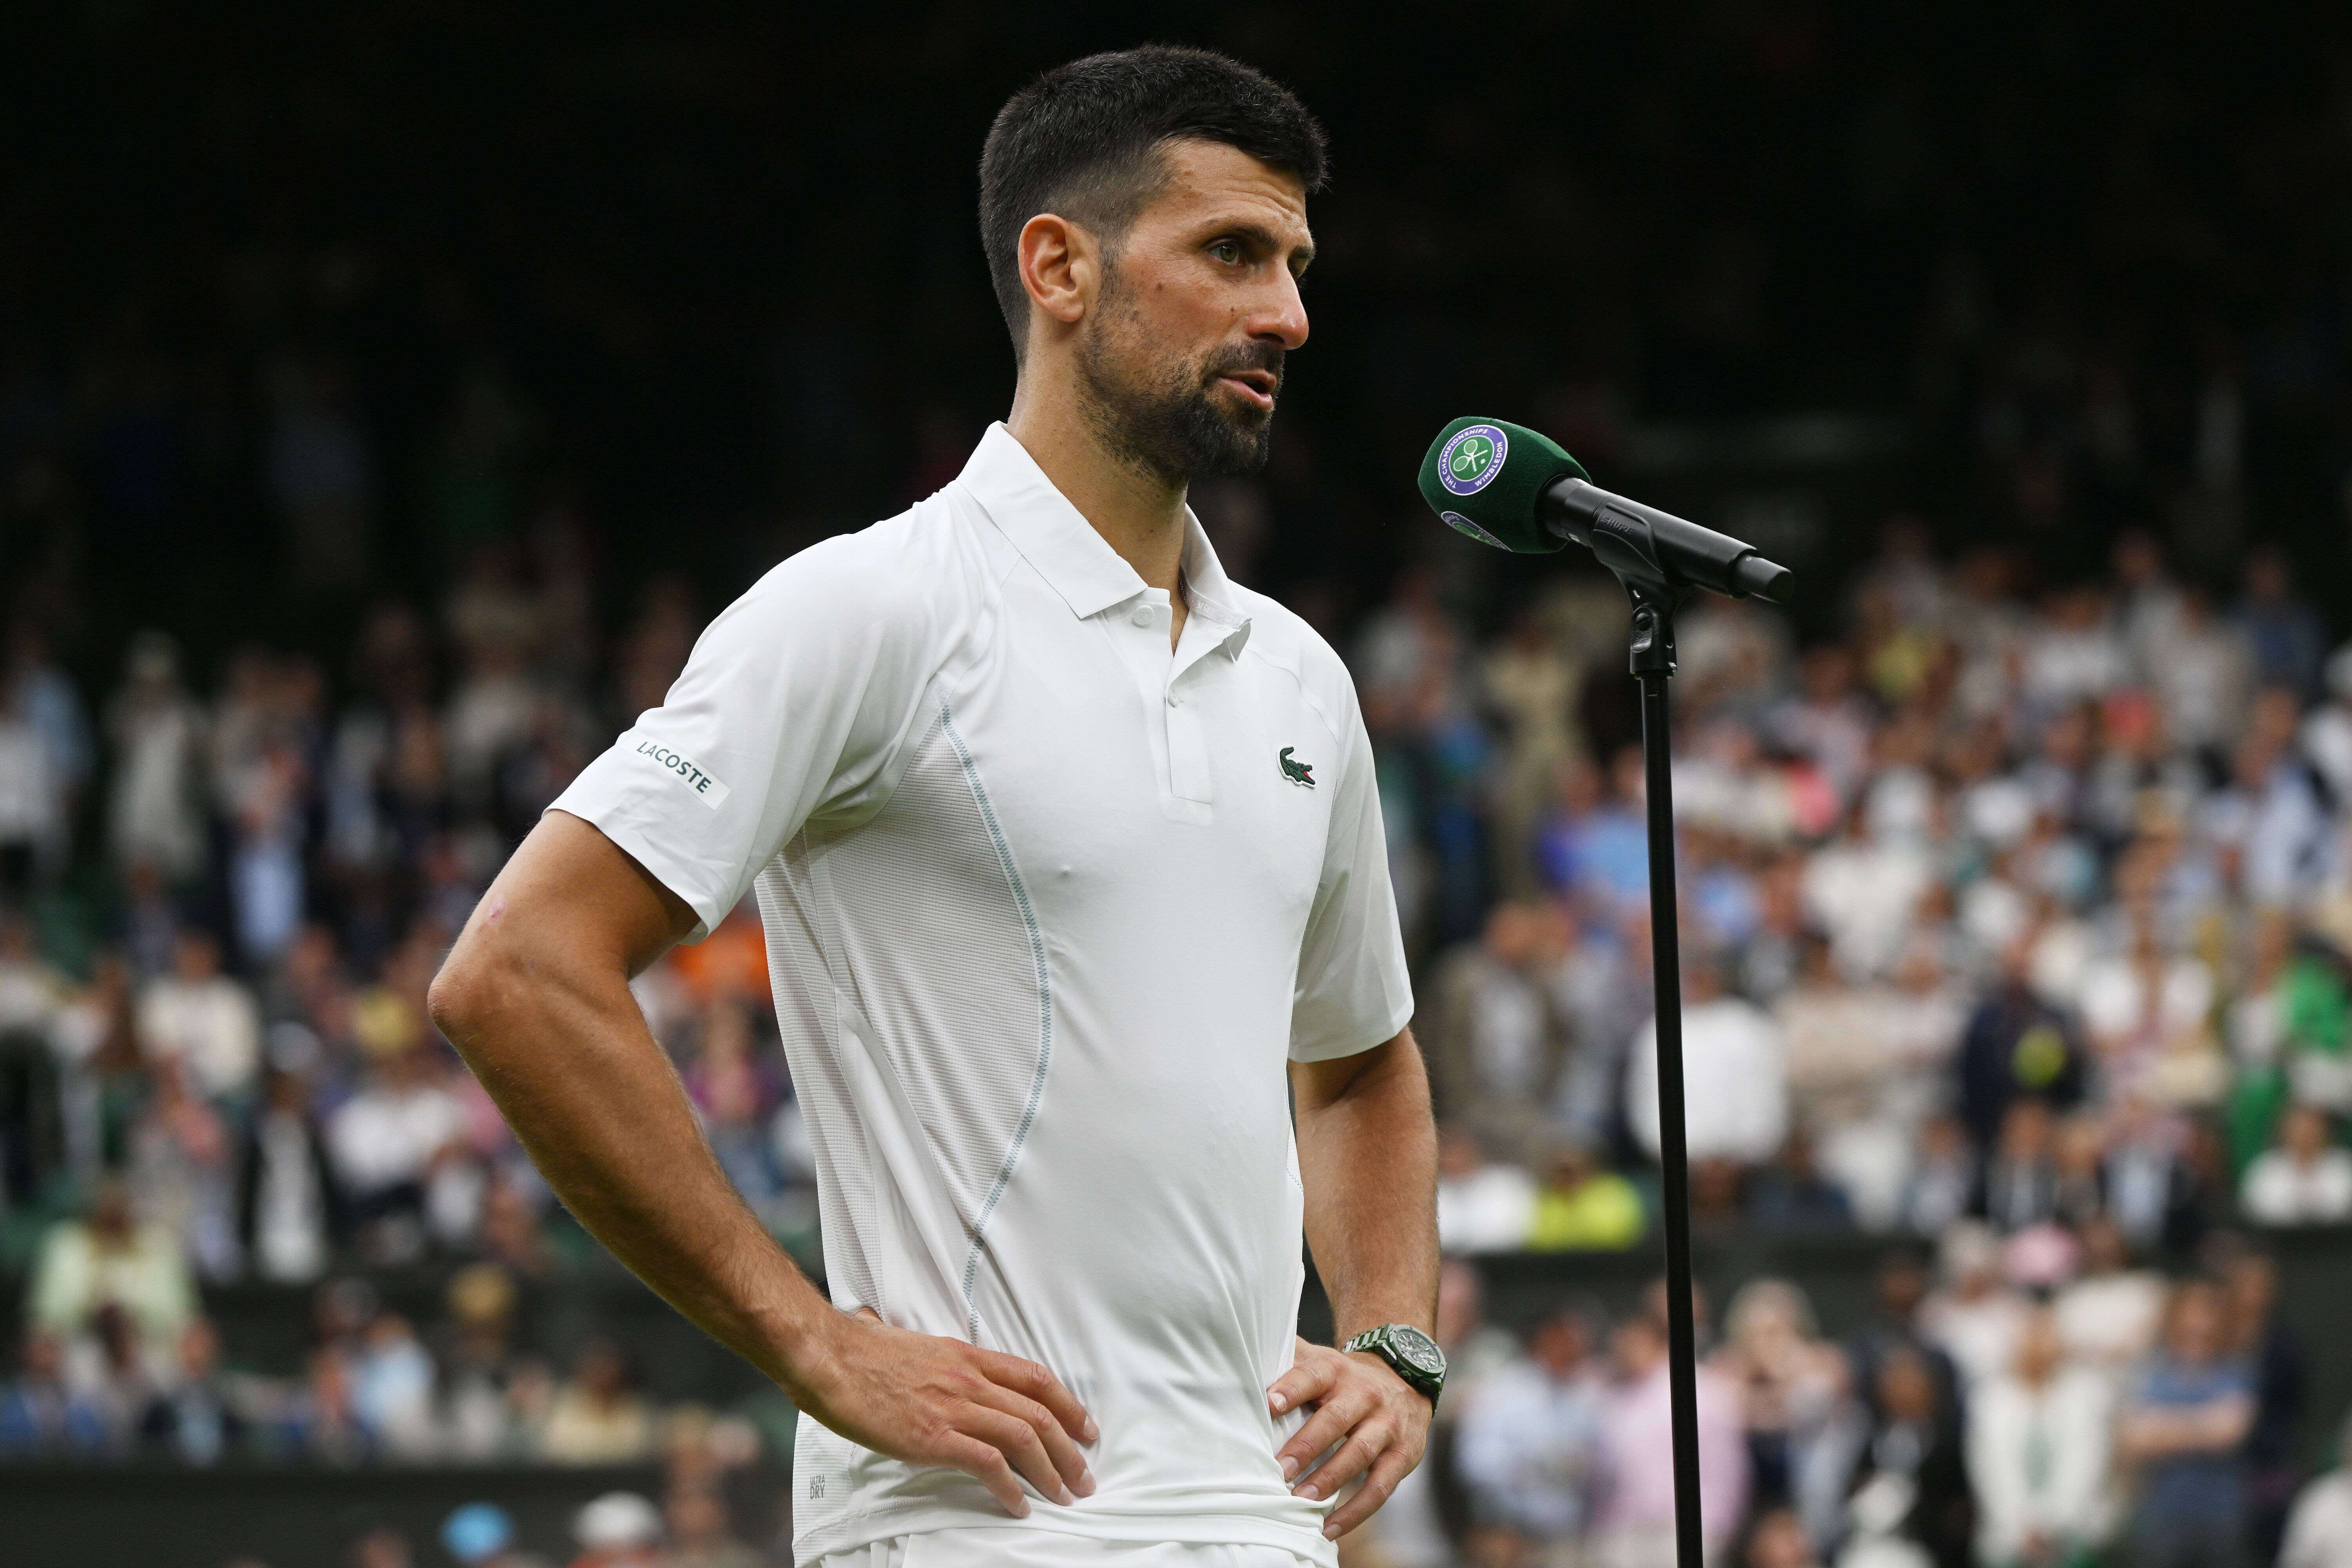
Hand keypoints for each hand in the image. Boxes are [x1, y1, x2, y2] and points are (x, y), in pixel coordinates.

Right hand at [793, 1307, 1095, 1516]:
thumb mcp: (915, 1346)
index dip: (1068, 1404)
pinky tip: (1018, 1504)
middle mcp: (969, 1378)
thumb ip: (938, 1360)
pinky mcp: (933, 1436)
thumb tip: (937, 1362)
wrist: (828, 1357)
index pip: (1034, 1378)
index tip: (1085, 1428)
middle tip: (1084, 1476)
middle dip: (1069, 1449)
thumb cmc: (861, 1353)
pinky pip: (987, 1463)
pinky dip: (1010, 1487)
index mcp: (967, 1356)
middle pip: (1038, 1412)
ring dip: (1051, 1470)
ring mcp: (953, 1406)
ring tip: (1063, 1495)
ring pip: (1023, 1437)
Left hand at [1266, 1335, 1431, 1538]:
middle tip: (1281, 1470)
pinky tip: (1329, 1527)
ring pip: (1359, 1453)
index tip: (1269, 1404)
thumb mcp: (1321, 1362)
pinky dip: (1355, 1511)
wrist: (1405, 1379)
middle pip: (1336, 1419)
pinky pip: (1380, 1487)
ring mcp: (1387, 1426)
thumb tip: (1245, 1363)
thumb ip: (1288, 1362)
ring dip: (1329, 1480)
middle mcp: (1365, 1395)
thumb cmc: (1346, 1379)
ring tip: (1301, 1501)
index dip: (1291, 1389)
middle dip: (1307, 1446)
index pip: (1313, 1376)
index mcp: (1336, 1371)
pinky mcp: (1402, 1455)